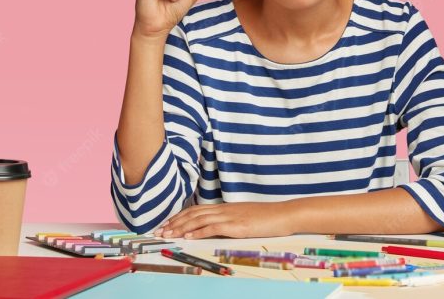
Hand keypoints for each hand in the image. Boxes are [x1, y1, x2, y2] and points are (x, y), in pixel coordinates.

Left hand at [153, 202, 294, 238]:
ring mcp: (229, 216)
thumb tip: (218, 227)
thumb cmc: (267, 217)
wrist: (283, 214)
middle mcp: (224, 209)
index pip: (197, 210)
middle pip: (193, 214)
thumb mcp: (244, 217)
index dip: (180, 216)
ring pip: (199, 220)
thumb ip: (230, 220)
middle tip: (159, 230)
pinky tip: (188, 236)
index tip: (167, 223)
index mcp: (225, 207)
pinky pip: (213, 228)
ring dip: (181, 227)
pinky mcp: (236, 226)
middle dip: (174, 222)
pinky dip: (199, 231)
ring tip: (168, 233)